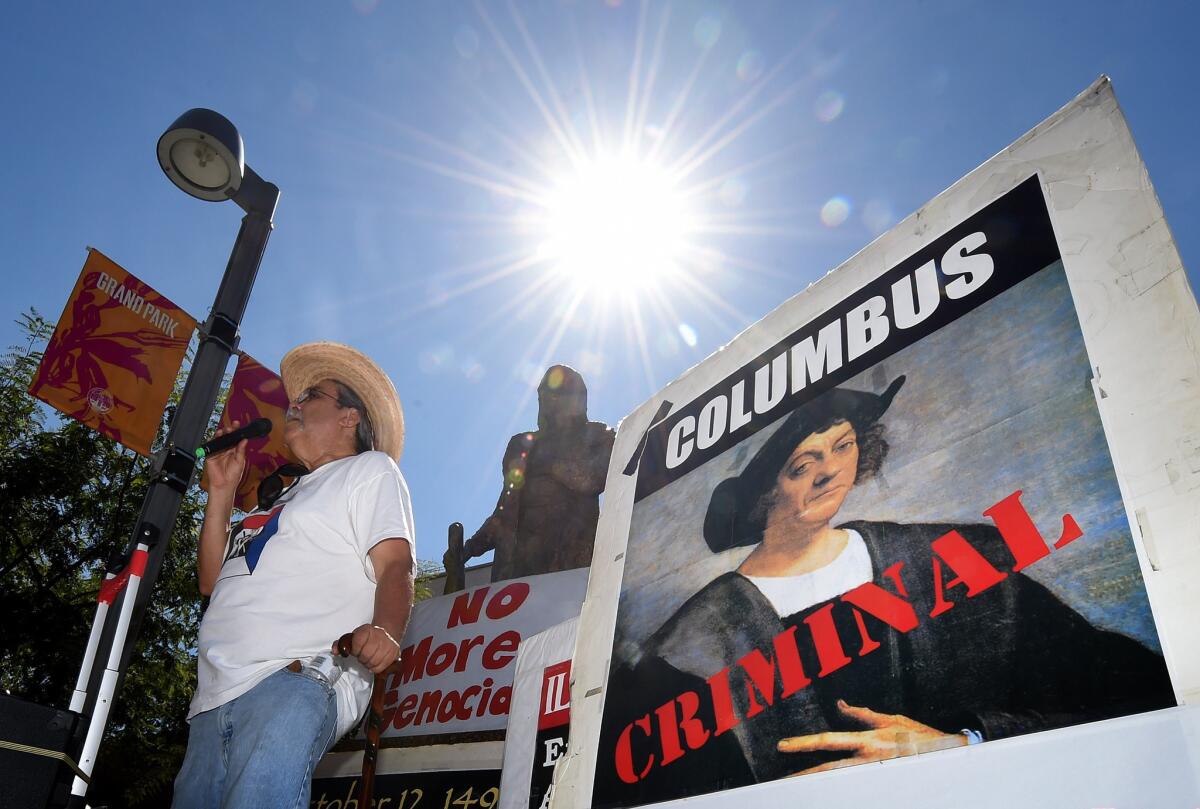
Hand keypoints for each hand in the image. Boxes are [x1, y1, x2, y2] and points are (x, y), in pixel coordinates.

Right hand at [200, 420, 247, 496]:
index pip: (235, 439)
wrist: (224, 485)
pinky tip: (216, 438)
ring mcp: (218, 452)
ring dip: (221, 435)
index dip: (236, 431)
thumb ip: (241, 450)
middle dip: (228, 431)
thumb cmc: (233, 475)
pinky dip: (213, 441)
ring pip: (218, 440)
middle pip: (226, 437)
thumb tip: (244, 440)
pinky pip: (211, 446)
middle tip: (230, 428)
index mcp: (235, 451)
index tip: (237, 425)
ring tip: (224, 431)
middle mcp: (226, 450)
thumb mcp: (240, 462)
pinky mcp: (211, 455)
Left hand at [334, 624, 400, 674]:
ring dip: (368, 663)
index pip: (357, 644)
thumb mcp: (354, 636)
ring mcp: (388, 645)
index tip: (356, 650)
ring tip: (369, 658)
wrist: (387, 632)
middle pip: (365, 655)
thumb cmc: (368, 636)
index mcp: (366, 630)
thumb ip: (341, 643)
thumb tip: (334, 651)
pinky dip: (375, 667)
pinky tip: (375, 662)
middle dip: (362, 658)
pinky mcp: (394, 654)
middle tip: (363, 655)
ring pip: (373, 663)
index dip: (355, 650)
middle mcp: (378, 636)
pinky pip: (380, 668)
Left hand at [777, 699, 967, 774]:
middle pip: (828, 769)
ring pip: (839, 782)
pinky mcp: (884, 784)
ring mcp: (876, 775)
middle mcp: (868, 761)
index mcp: (867, 741)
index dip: (802, 743)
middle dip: (802, 775)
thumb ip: (861, 715)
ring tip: (796, 788)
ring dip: (818, 785)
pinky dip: (840, 790)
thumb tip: (839, 705)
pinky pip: (856, 788)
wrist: (950, 756)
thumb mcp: (891, 719)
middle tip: (779, 782)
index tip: (781, 746)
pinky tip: (827, 794)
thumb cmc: (920, 736)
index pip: (827, 741)